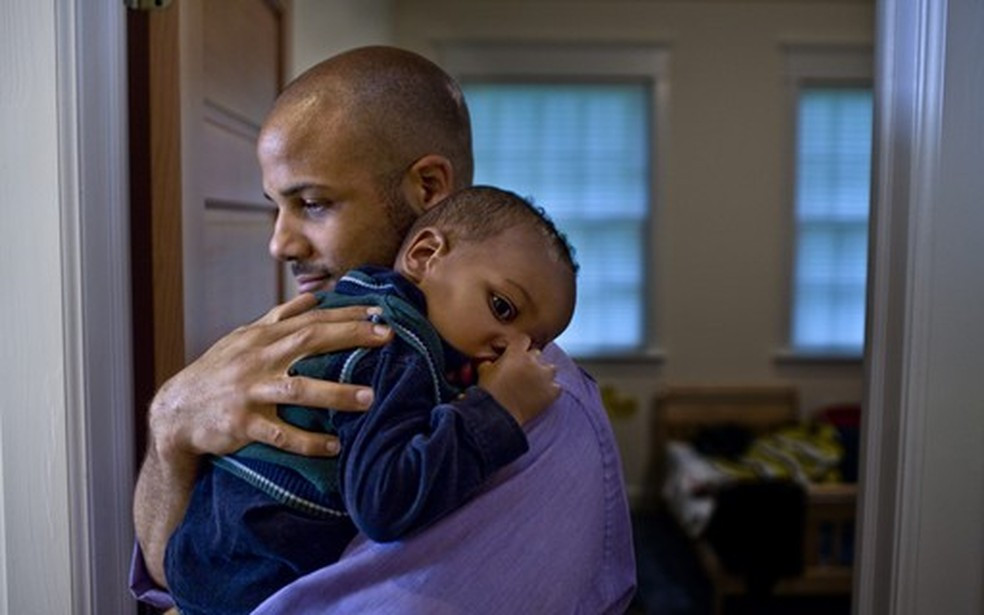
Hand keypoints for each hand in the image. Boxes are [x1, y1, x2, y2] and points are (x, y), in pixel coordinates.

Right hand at [148, 294, 393, 463]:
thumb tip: (312, 299)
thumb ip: (279, 318)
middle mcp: (257, 359)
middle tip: (387, 338)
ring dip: (335, 393)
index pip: (310, 319)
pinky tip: (336, 446)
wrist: (176, 411)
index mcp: (261, 337)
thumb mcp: (243, 338)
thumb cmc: (218, 372)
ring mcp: (250, 392)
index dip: (346, 314)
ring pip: (297, 390)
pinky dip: (308, 441)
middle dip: (350, 337)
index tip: (379, 312)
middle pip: (309, 341)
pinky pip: (281, 435)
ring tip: (370, 397)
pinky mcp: (242, 425)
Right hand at [476, 336, 559, 424]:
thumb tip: (490, 362)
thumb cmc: (489, 392)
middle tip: (522, 372)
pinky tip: (542, 395)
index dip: (520, 346)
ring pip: (551, 369)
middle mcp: (533, 361)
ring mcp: (544, 376)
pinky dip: (551, 390)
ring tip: (535, 383)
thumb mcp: (484, 371)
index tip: (516, 352)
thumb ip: (490, 361)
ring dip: (544, 374)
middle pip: (537, 354)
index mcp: (516, 353)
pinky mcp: (551, 392)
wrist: (498, 414)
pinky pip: (556, 387)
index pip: (524, 340)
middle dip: (531, 361)